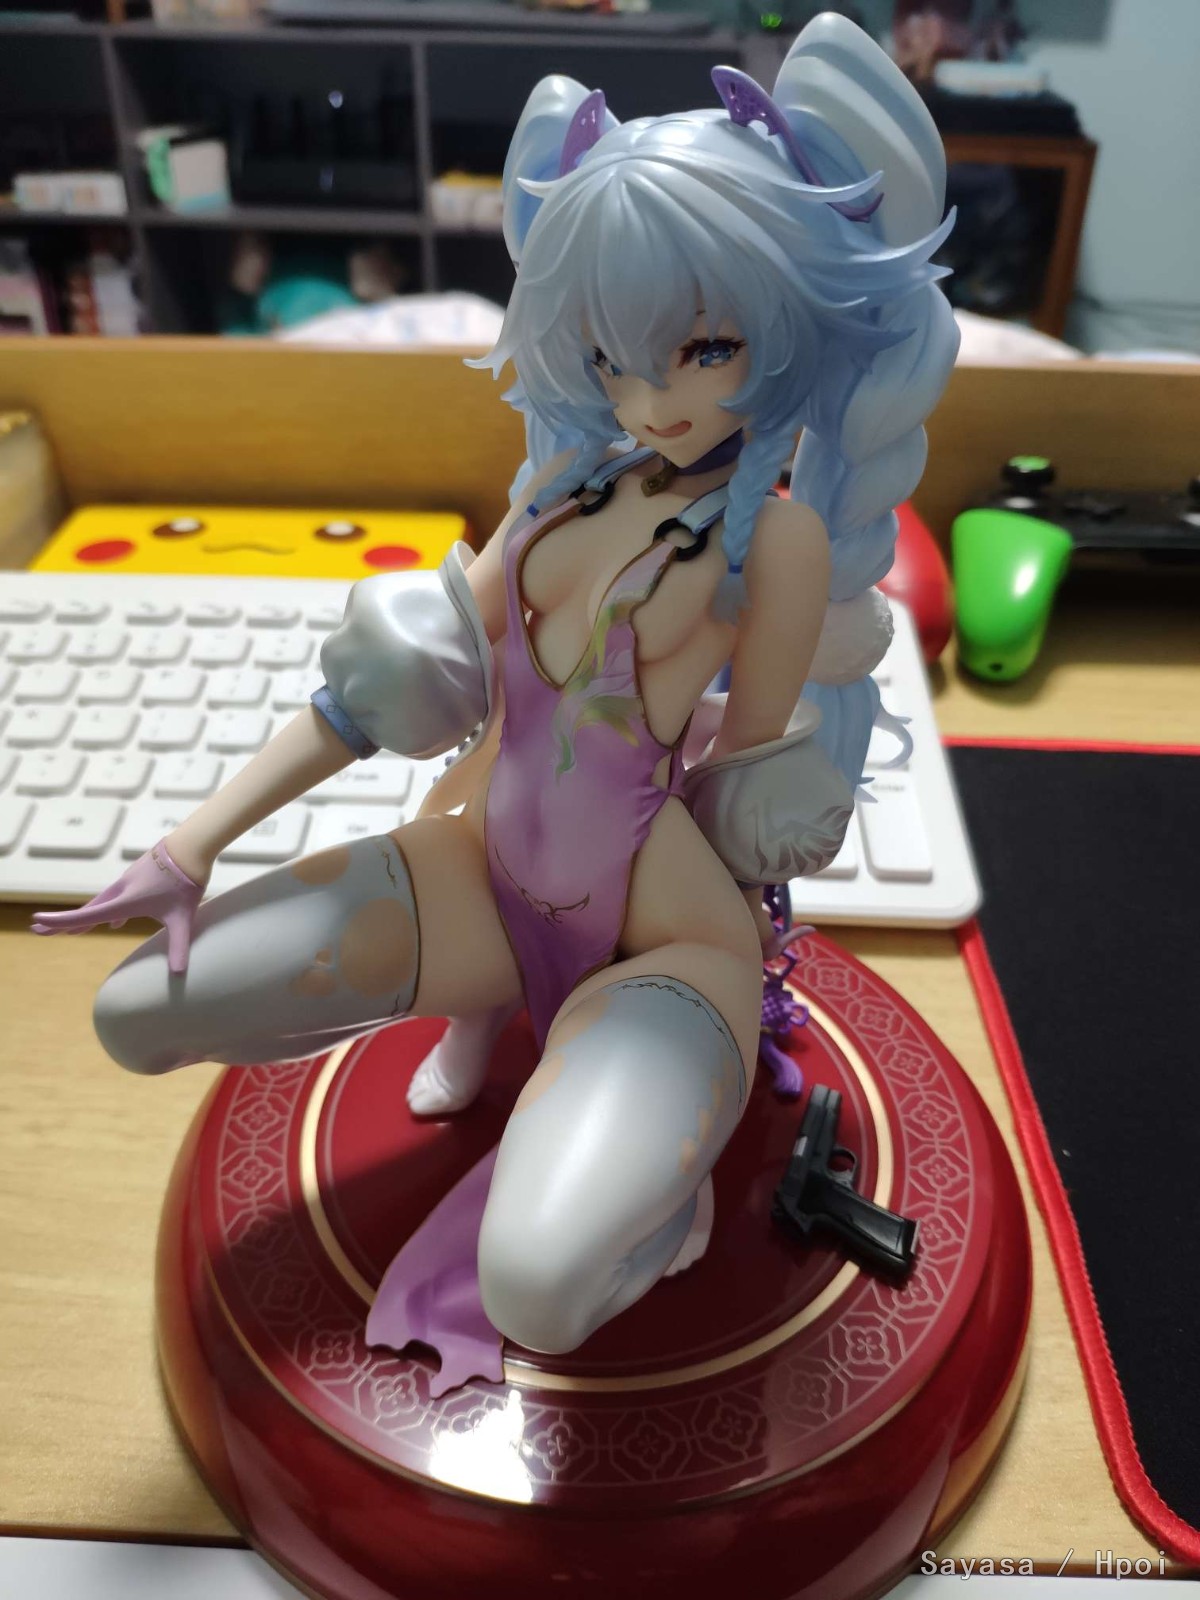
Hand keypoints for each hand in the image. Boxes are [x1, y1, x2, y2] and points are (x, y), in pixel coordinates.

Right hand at [30, 841, 205, 973]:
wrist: (192, 846)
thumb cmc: (186, 881)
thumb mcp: (183, 918)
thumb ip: (179, 946)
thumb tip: (179, 974)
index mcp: (125, 901)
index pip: (87, 916)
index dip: (61, 921)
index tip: (37, 923)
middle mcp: (120, 890)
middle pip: (87, 910)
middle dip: (64, 923)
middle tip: (40, 929)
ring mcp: (128, 881)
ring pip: (102, 903)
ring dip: (87, 917)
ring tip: (74, 932)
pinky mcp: (137, 875)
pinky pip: (116, 896)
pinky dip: (108, 910)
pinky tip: (115, 921)